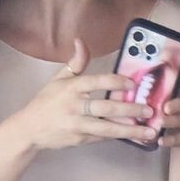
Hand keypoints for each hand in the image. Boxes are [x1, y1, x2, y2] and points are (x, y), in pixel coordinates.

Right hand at [8, 40, 155, 154]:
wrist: (29, 129)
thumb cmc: (46, 102)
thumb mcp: (58, 79)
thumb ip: (75, 63)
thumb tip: (81, 40)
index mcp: (71, 88)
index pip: (96, 82)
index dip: (115, 82)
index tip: (132, 83)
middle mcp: (75, 107)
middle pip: (105, 108)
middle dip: (130, 110)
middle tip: (149, 109)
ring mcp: (78, 125)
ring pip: (107, 128)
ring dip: (130, 130)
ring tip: (150, 130)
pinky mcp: (80, 140)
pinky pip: (103, 138)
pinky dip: (120, 136)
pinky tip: (137, 137)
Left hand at [154, 75, 179, 154]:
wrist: (179, 136)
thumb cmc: (168, 113)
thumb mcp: (163, 102)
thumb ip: (157, 95)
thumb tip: (138, 90)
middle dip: (179, 104)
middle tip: (166, 108)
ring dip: (175, 121)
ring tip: (161, 123)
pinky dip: (173, 139)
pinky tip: (161, 140)